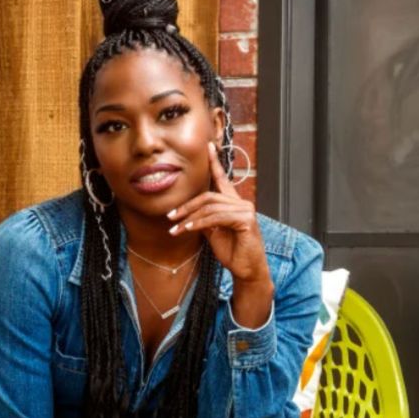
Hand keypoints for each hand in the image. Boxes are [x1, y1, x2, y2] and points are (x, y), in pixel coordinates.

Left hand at [167, 142, 270, 286]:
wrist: (247, 270)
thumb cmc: (233, 252)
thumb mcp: (214, 233)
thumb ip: (205, 219)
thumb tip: (190, 213)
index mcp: (234, 203)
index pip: (222, 179)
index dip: (215, 163)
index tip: (208, 147)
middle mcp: (241, 203)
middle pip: (209, 196)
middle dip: (187, 206)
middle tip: (171, 216)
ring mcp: (245, 210)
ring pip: (210, 207)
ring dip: (189, 218)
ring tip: (176, 228)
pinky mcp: (246, 220)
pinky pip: (216, 217)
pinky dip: (199, 223)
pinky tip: (188, 229)